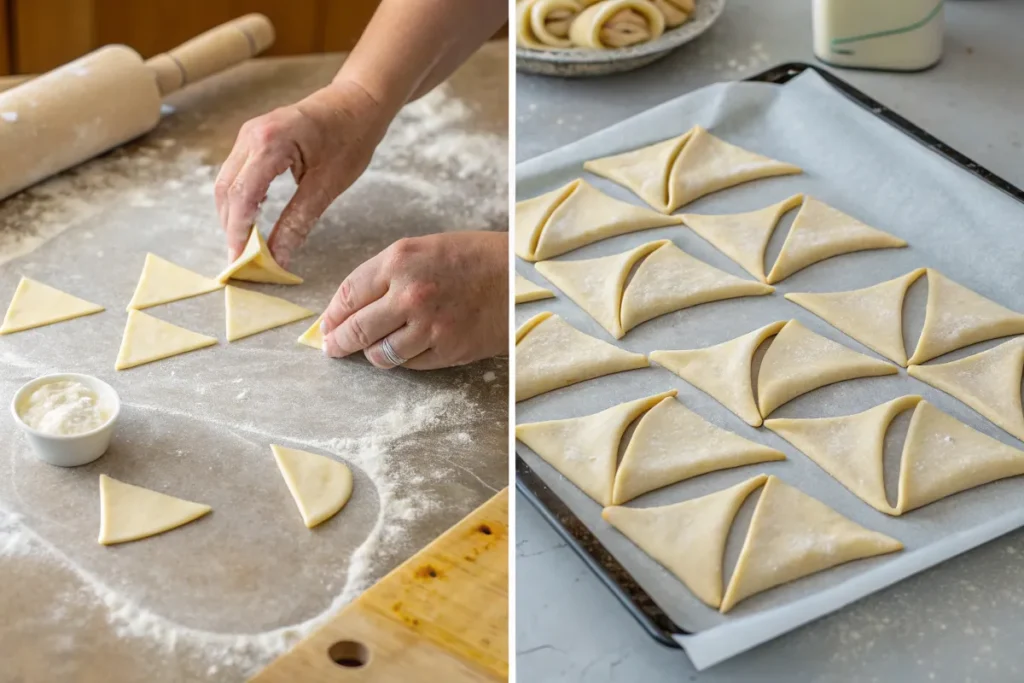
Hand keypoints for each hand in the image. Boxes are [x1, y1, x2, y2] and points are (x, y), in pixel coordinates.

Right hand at [214, 79, 390, 266]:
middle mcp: (251, 135)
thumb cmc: (350, 138)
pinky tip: (253, 219)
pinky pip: (237, 173)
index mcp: (270, 143)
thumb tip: (277, 257)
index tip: (239, 262)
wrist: (358, 102)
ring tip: (246, 245)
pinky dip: (240, 199)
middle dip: (230, 227)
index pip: (241, 196)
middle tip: (241, 260)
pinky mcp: (253, 138)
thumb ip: (297, 223)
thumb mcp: (327, 186)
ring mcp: (248, 134)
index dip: (237, 233)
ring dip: (232, 215)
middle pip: (226, 190)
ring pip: (227, 182)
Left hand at [322, 231, 508, 369]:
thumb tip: (349, 307)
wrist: (515, 276)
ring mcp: (429, 326)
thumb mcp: (421, 249)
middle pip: (356, 330)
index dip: (332, 316)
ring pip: (380, 355)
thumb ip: (384, 275)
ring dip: (372, 355)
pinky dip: (403, 359)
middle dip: (339, 343)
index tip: (326, 326)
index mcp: (398, 261)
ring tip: (372, 351)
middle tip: (334, 349)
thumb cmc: (469, 258)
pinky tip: (408, 348)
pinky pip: (409, 364)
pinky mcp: (447, 350)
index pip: (348, 296)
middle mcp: (409, 294)